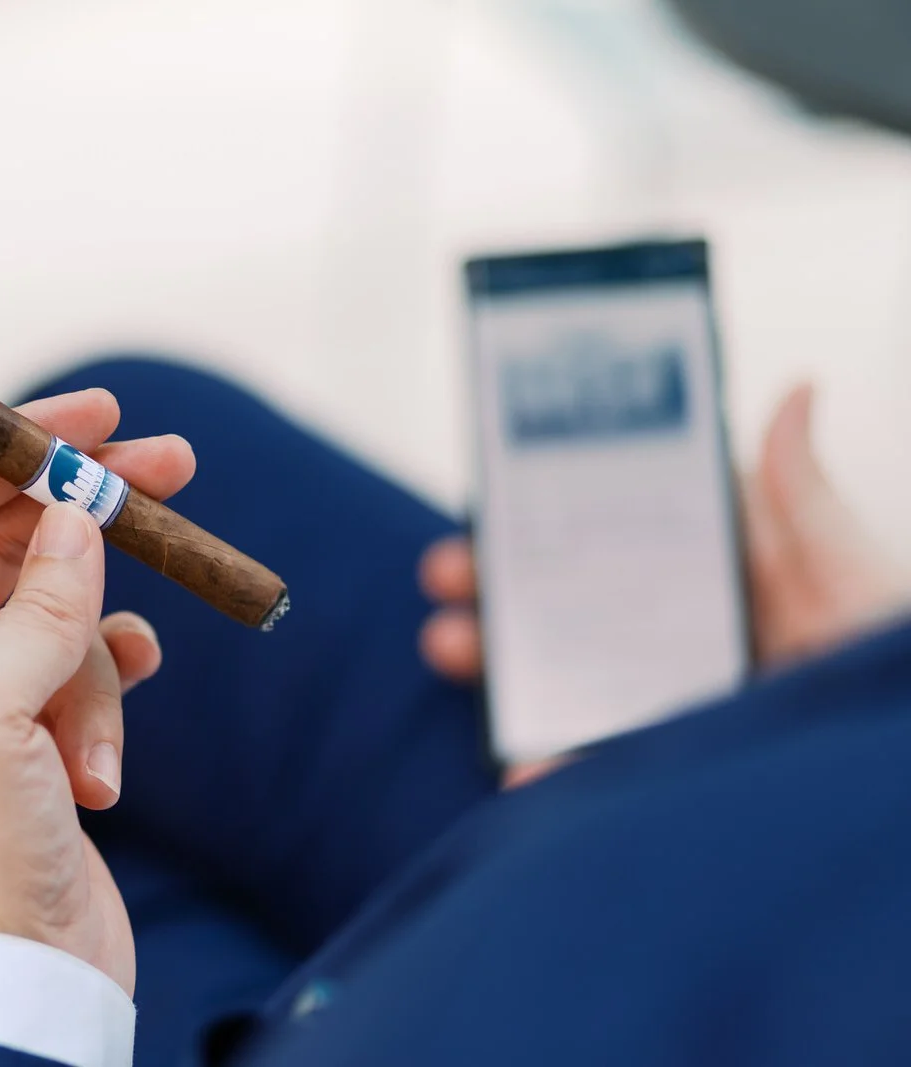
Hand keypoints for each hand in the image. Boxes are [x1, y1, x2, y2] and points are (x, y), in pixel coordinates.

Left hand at [0, 388, 194, 995]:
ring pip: (49, 609)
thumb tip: (79, 514)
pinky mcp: (20, 736)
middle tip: (170, 469)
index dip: (4, 449)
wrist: (14, 988)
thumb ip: (35, 604)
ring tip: (91, 739)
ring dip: (90, 660)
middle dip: (78, 522)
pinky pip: (76, 670)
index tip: (89, 416)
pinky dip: (103, 699)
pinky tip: (104, 757)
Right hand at [418, 385, 908, 780]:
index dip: (544, 512)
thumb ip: (807, 502)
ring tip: (450, 643)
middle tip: (445, 569)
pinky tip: (518, 767)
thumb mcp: (857, 580)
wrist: (888, 797)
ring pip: (554, 676)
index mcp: (719, 582)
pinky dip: (542, 769)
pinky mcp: (657, 778)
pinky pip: (586, 769)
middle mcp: (681, 641)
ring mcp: (663, 710)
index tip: (491, 497)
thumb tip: (799, 389)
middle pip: (564, 600)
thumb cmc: (891, 681)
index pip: (614, 534)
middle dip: (492, 581)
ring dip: (489, 657)